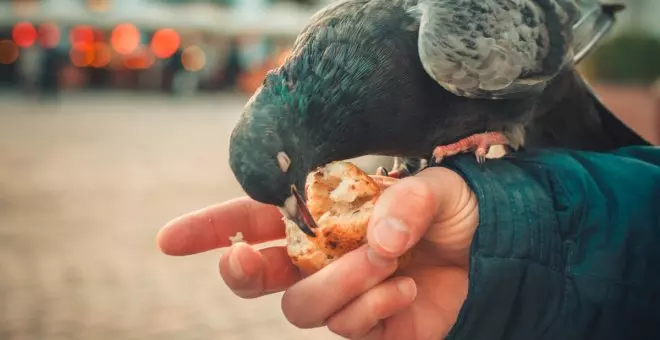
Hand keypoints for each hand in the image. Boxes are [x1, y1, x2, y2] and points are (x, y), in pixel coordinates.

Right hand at [157, 167, 478, 338]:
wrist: (496, 248)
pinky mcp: (368, 327)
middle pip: (256, 277)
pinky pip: (346, 330)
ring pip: (302, 307)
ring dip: (339, 283)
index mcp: (322, 214)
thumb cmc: (456, 209)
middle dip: (240, 272)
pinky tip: (405, 290)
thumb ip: (408, 201)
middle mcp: (321, 257)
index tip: (169, 240)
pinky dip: (371, 309)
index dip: (210, 230)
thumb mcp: (439, 188)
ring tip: (386, 261)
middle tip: (244, 262)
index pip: (255, 219)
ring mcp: (341, 295)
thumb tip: (377, 240)